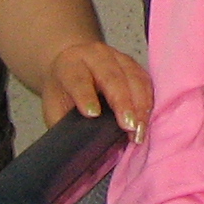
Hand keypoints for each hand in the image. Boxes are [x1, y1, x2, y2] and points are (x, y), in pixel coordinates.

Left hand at [38, 39, 154, 137]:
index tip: (92, 115)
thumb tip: (81, 147)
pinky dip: (148, 101)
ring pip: (134, 78)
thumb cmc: (63, 89)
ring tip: (140, 129)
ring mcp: (118, 57)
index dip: (86, 96)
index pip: (78, 79)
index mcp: (70, 65)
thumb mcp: (54, 104)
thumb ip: (64, 123)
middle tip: (129, 126)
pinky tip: (146, 119)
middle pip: (112, 77)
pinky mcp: (134, 64)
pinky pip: (145, 81)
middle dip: (122, 102)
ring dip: (140, 104)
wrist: (72, 63)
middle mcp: (95, 56)